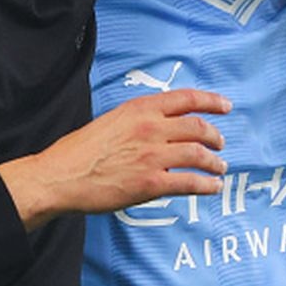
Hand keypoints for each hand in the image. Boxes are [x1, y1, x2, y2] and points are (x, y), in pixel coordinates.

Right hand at [0, 88, 230, 230]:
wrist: (60, 176)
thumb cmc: (79, 151)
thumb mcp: (111, 121)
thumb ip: (138, 121)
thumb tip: (160, 126)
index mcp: (139, 109)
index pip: (186, 99)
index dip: (211, 101)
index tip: (225, 106)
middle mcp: (150, 128)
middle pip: (198, 127)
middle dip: (215, 136)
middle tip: (220, 143)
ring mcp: (152, 156)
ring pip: (199, 154)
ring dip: (214, 162)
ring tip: (219, 167)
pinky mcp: (151, 183)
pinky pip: (190, 182)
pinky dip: (207, 184)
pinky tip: (212, 186)